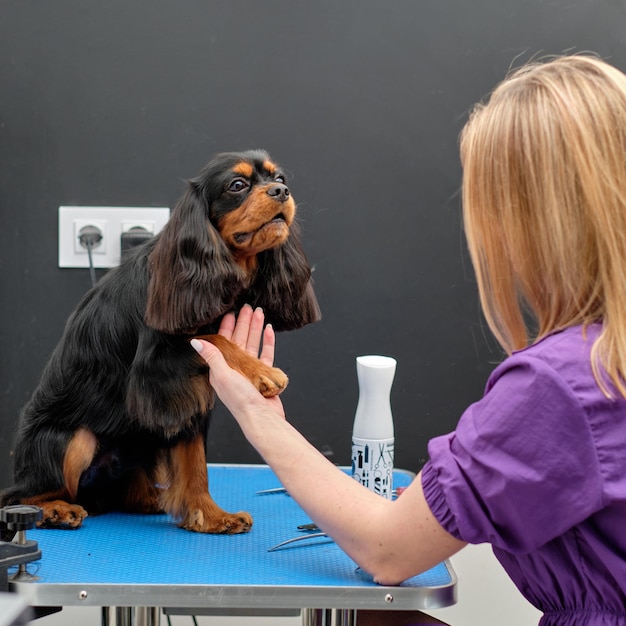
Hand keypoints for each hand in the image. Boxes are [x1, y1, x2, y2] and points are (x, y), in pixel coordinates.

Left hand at [191, 305, 285, 422]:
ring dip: (255, 328)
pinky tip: (269, 330)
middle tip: (248, 306)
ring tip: (259, 312)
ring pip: (253, 343)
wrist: (261, 417)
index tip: (230, 311)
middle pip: (240, 339)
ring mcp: (250, 370)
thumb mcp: (222, 375)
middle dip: (243, 322)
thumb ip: (211, 356)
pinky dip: (267, 341)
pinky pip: (266, 354)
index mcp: (222, 368)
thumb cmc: (240, 400)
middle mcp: (235, 367)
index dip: (227, 326)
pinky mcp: (264, 374)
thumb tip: (195, 342)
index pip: (224, 341)